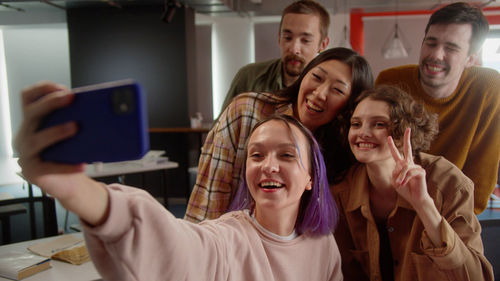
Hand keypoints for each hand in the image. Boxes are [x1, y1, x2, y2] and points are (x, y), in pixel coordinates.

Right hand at [14, 81, 84, 198]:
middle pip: (31, 113)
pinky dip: (67, 166)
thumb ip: (75, 119)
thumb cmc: (69, 154)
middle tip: (71, 98)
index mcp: (32, 123)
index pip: (27, 97)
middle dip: (51, 102)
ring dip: (56, 131)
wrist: (68, 183)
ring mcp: (25, 154)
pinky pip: (48, 167)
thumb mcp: (71, 134)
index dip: (43, 89)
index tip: (63, 88)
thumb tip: (96, 106)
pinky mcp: (32, 172)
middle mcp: (24, 135)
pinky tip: (81, 164)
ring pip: (35, 139)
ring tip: (75, 127)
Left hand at [387, 128, 429, 208]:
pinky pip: (410, 172)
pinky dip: (405, 178)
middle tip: (408, 128)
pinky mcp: (421, 171)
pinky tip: (405, 184)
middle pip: (408, 149)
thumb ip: (395, 172)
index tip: (388, 137)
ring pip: (404, 167)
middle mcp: (410, 164)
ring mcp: (416, 167)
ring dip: (400, 176)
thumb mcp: (395, 181)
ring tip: (400, 184)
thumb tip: (402, 165)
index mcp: (402, 166)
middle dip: (407, 138)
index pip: (396, 154)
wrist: (415, 198)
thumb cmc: (405, 190)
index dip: (392, 146)